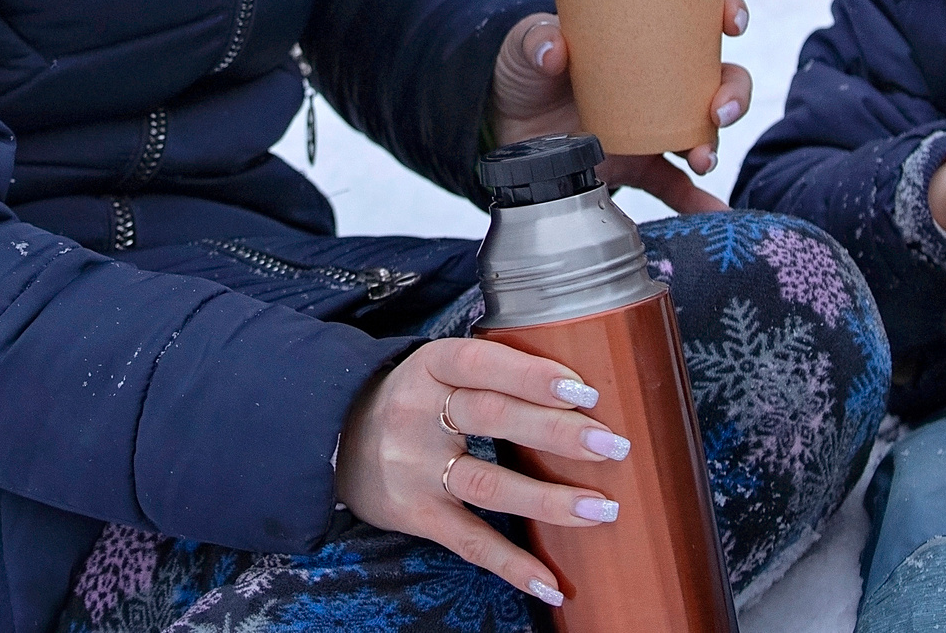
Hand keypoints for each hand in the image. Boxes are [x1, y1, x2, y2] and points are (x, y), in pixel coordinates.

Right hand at [335, 336, 631, 607]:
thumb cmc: (410, 400)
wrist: (332, 439)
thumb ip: (490, 373)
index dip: (531, 375)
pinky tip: (550, 582)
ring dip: (550, 500)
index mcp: (429, 367)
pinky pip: (469, 540)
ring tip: (604, 509)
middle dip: (558, 432)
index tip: (583, 390)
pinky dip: (512, 564)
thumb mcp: (436, 370)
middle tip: (613, 445)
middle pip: (494, 418)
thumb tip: (576, 387)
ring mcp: (416, 468)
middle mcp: (420, 414)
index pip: (483, 363)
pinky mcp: (415, 514)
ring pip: (490, 483)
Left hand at [486, 0, 752, 214]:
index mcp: (642, 38)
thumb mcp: (527, 43)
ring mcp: (652, 126)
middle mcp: (659, 81)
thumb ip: (536, 41)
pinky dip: (697, 200)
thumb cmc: (527, 67)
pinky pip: (675, 184)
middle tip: (719, 110)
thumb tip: (554, 50)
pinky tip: (714, 212)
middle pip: (718, 80)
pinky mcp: (636, 165)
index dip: (724, 13)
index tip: (730, 24)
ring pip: (703, 132)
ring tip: (701, 159)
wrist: (506, 119)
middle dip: (734, 93)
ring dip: (714, 145)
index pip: (697, 17)